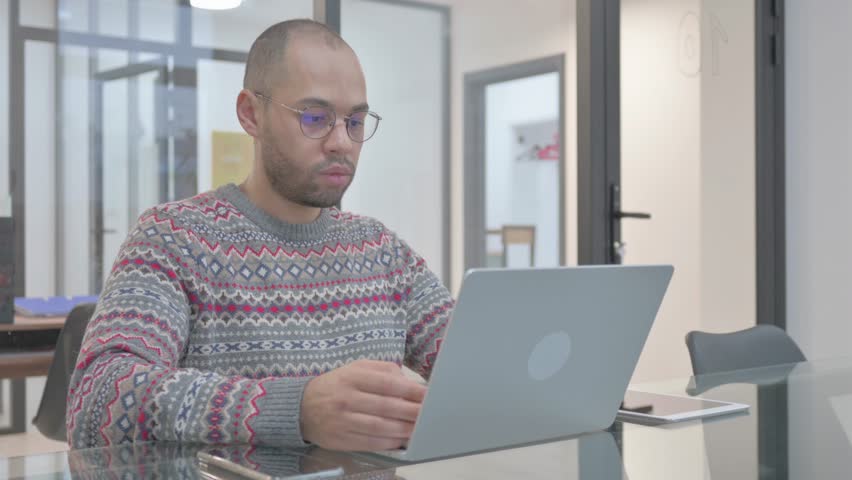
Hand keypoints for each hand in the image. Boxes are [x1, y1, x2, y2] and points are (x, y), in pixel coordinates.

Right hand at [300, 360, 426, 450]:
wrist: (302, 407)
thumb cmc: (337, 385)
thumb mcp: (356, 368)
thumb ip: (383, 370)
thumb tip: (408, 382)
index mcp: (352, 377)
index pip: (387, 384)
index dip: (411, 391)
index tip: (427, 395)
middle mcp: (346, 398)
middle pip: (386, 407)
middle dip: (412, 412)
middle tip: (430, 414)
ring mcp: (343, 420)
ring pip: (379, 427)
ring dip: (403, 430)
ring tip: (419, 429)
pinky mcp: (341, 439)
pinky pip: (369, 442)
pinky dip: (388, 442)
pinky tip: (401, 439)